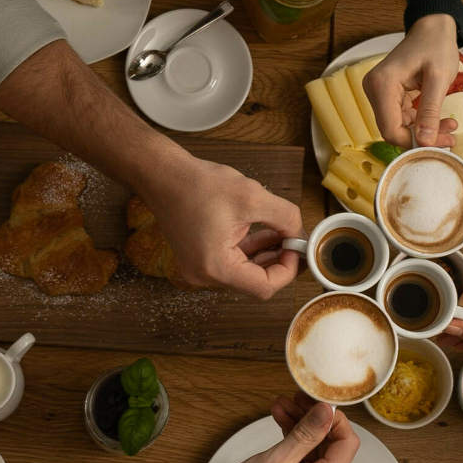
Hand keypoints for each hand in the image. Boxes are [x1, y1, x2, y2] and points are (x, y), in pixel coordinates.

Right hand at [139, 154, 302, 298]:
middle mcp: (204, 275)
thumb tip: (299, 234)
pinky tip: (265, 232)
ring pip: (245, 271)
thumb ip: (285, 218)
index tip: (296, 248)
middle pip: (255, 282)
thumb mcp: (253, 197)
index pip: (264, 287)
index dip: (287, 269)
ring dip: (266, 254)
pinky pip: (233, 261)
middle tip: (295, 240)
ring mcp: (200, 268)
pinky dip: (250, 249)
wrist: (163, 175)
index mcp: (216, 267)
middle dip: (279, 260)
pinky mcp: (199, 258)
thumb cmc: (197, 185)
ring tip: (283, 232)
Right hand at [201, 400, 358, 462]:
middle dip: (314, 420)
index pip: (347, 442)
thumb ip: (305, 435)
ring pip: (317, 453)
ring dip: (302, 429)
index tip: (312, 402)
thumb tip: (327, 411)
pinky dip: (295, 445)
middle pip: (332, 446)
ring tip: (281, 407)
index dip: (334, 418)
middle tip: (293, 399)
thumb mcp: (274, 461)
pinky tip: (281, 426)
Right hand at [364, 14, 460, 148]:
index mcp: (382, 84)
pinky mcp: (386, 94)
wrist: (432, 28)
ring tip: (449, 126)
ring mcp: (378, 92)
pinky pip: (400, 118)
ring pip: (398, 126)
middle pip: (393, 129)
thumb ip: (430, 111)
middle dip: (422, 137)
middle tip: (450, 137)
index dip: (413, 142)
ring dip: (423, 131)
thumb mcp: (439, 79)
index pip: (390, 129)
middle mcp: (374, 90)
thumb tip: (425, 142)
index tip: (440, 143)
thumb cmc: (436, 45)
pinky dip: (419, 122)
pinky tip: (438, 119)